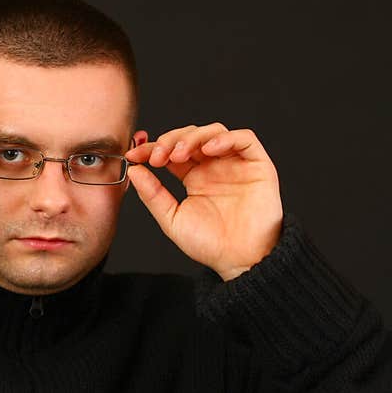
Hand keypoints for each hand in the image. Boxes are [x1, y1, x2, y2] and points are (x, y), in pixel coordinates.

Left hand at [125, 123, 282, 280]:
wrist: (240, 261)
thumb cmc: (209, 244)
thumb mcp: (172, 219)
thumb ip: (153, 195)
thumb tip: (134, 170)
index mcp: (194, 177)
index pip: (171, 152)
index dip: (152, 149)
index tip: (135, 156)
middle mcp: (214, 166)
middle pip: (190, 136)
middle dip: (170, 140)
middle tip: (157, 157)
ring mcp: (235, 164)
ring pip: (214, 131)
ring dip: (193, 137)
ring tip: (178, 154)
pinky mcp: (257, 165)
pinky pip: (245, 139)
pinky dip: (225, 138)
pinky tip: (209, 150)